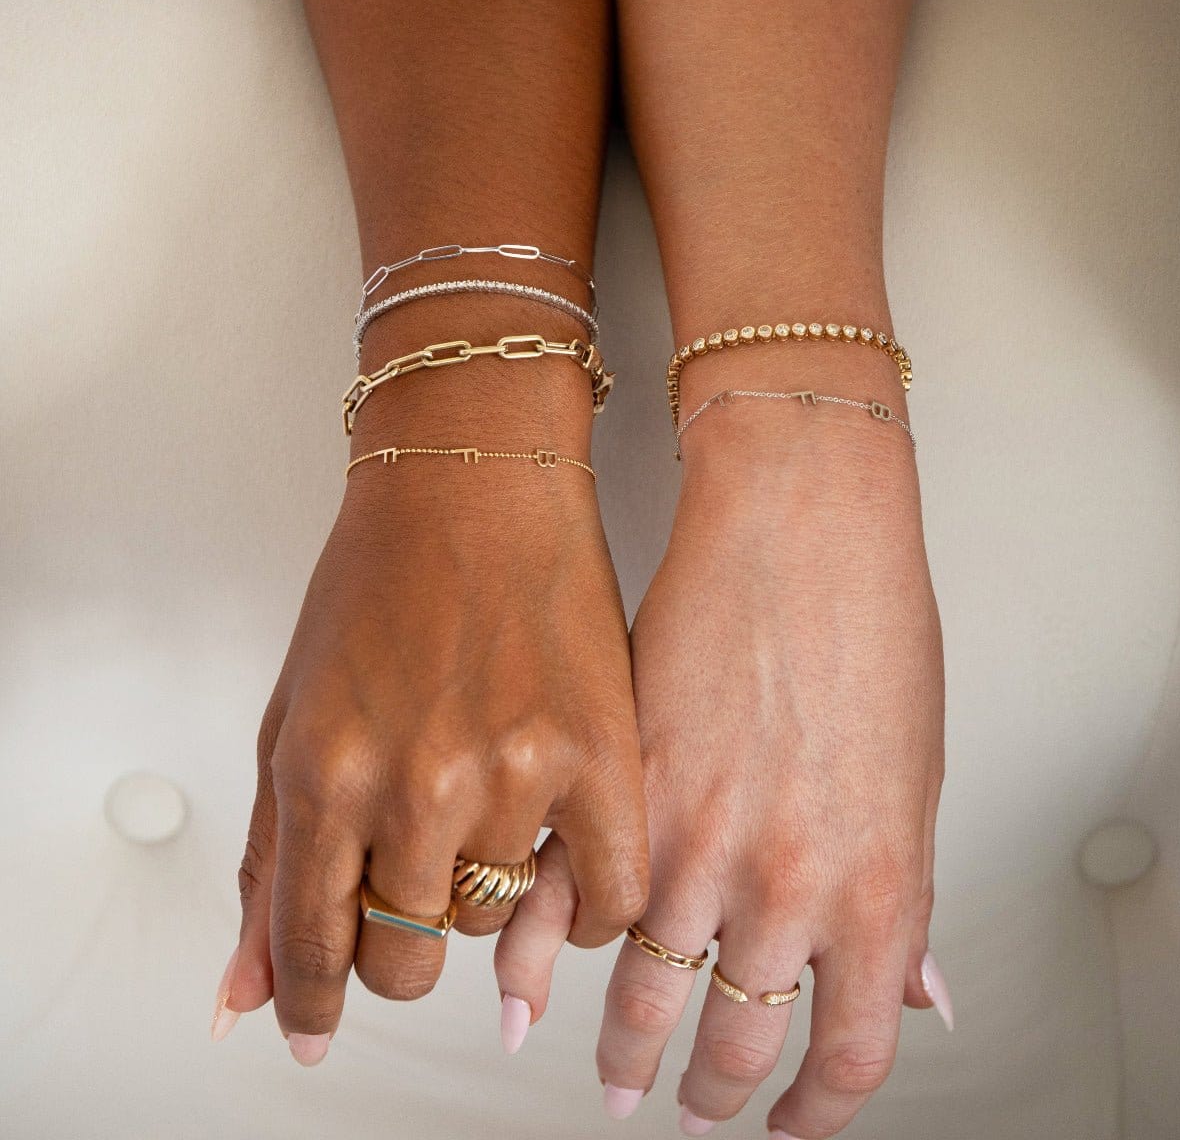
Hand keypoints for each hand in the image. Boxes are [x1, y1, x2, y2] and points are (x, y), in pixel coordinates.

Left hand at [211, 367, 648, 1064]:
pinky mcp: (599, 754)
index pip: (312, 944)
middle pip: (408, 955)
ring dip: (485, 887)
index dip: (312, 1001)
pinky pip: (605, 897)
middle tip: (418, 885)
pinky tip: (563, 863)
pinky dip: (583, 906)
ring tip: (490, 804)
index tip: (316, 1028)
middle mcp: (413, 785)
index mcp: (324, 771)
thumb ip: (268, 856)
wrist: (477, 480)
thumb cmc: (382, 578)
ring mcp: (512, 772)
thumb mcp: (293, 711)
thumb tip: (246, 989)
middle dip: (403, 943)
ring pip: (497, 920)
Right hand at [594, 394, 947, 1136]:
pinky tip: (523, 988)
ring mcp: (693, 838)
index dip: (813, 1112)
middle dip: (705, 1092)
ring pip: (639, 987)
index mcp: (874, 888)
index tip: (786, 1127)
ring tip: (609, 1070)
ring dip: (618, 1045)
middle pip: (733, 1041)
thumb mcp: (916, 779)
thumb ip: (901, 901)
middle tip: (680, 1106)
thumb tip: (911, 990)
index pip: (848, 1055)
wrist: (802, 525)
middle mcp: (781, 883)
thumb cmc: (870, 631)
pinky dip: (535, 958)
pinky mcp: (621, 781)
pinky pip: (564, 900)